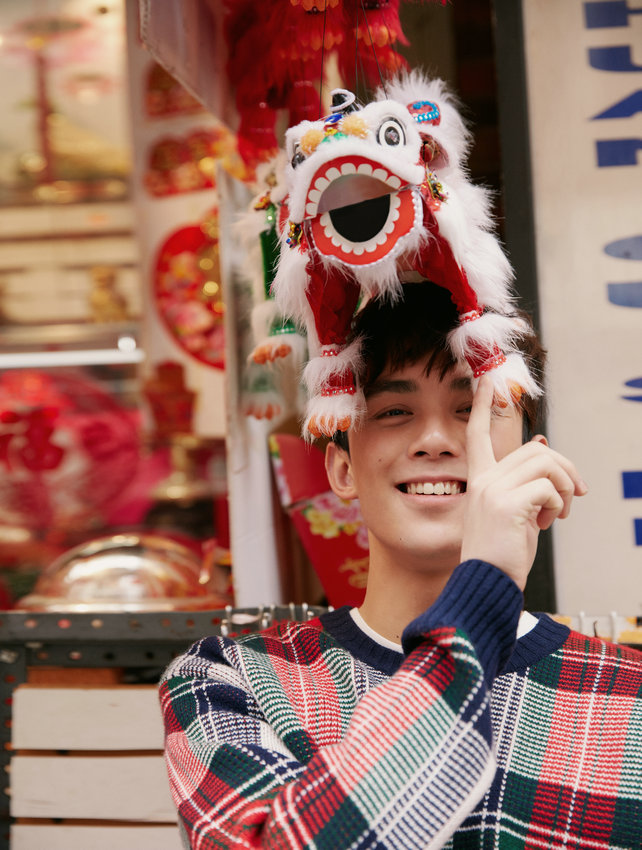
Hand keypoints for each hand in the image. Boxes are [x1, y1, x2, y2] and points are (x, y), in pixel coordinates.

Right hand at [460, 375, 587, 589]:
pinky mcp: (507, 504)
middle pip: (535, 449)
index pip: (476, 434)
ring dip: (565, 487)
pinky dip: (558, 505)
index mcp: (479, 480)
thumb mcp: (513, 512)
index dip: (480, 406)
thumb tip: (541, 444)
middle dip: (565, 468)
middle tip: (575, 494)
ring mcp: (492, 490)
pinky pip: (549, 488)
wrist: (487, 582)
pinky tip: (548, 523)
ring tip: (559, 512)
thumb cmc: (501, 552)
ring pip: (545, 463)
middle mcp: (482, 480)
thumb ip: (523, 481)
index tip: (486, 381)